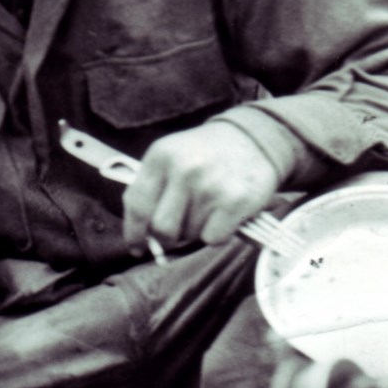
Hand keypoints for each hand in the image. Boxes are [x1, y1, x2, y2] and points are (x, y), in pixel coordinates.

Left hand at [123, 121, 281, 249]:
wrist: (254, 138)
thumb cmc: (204, 156)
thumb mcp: (169, 157)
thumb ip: (150, 190)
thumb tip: (138, 234)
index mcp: (160, 156)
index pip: (137, 205)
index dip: (133, 233)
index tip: (135, 248)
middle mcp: (184, 169)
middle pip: (161, 228)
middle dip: (165, 239)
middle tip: (174, 236)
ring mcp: (211, 185)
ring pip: (189, 235)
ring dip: (195, 231)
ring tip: (206, 208)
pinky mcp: (237, 200)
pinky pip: (214, 238)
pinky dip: (217, 234)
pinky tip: (223, 214)